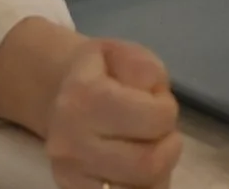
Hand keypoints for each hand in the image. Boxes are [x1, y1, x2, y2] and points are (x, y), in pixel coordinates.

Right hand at [0, 17, 182, 188]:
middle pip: (148, 164)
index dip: (167, 110)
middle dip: (167, 147)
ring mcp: (70, 174)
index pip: (155, 120)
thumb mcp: (123, 53)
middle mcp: (71, 142)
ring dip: (158, 171)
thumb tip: (153, 92)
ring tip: (147, 148)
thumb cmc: (101, 74)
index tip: (158, 102)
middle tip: (158, 131)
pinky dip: (142, 187)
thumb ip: (144, 68)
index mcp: (83, 98)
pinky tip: (136, 168)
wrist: (60, 97)